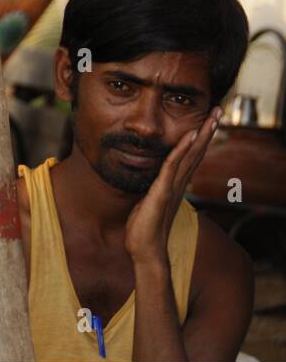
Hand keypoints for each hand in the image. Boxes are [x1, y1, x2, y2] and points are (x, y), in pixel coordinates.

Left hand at [124, 107, 220, 265]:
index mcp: (175, 185)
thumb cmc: (144, 229)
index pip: (191, 157)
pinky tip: (189, 136)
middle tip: (218, 110)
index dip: (200, 138)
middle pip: (197, 152)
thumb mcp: (149, 203)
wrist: (145, 251)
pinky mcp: (162, 192)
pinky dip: (182, 150)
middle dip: (207, 130)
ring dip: (201, 135)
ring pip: (190, 156)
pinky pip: (173, 167)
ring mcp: (172, 188)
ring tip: (211, 117)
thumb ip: (154, 191)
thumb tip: (152, 183)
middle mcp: (178, 184)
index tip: (207, 120)